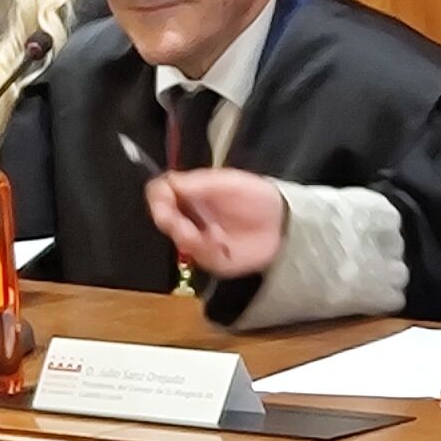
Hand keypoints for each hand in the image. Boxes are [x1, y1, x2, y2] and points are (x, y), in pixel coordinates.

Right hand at [145, 169, 289, 277]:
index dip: (158, 196)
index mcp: (191, 192)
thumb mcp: (230, 182)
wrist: (283, 224)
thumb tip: (168, 182)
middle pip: (162, 218)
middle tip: (183, 222)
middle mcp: (190, 215)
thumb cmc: (259, 198)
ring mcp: (198, 237)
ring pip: (177, 240)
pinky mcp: (209, 258)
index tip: (165, 199)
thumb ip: (198, 182)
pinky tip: (221, 245)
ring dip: (191, 237)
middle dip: (171, 220)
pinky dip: (207, 251)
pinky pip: (197, 258)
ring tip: (213, 234)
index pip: (159, 193)